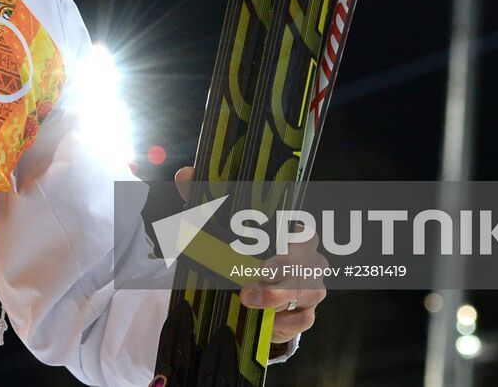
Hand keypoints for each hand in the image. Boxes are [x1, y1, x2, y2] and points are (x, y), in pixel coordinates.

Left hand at [174, 166, 326, 345]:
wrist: (244, 291)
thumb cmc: (238, 251)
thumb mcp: (216, 224)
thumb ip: (201, 197)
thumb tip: (186, 174)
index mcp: (295, 232)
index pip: (304, 234)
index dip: (290, 245)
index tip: (266, 259)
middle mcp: (310, 258)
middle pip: (307, 265)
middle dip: (280, 278)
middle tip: (248, 288)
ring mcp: (312, 287)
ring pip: (307, 293)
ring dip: (276, 299)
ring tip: (247, 300)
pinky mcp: (306, 314)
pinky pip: (303, 320)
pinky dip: (284, 322)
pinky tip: (265, 320)